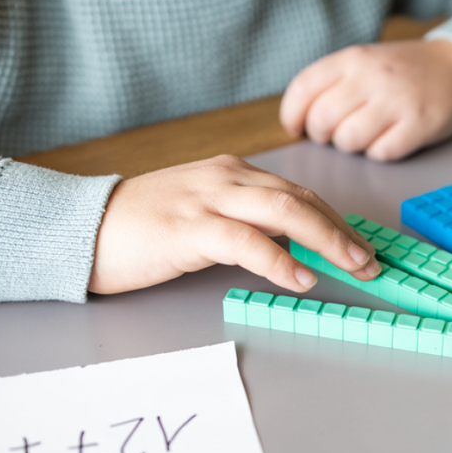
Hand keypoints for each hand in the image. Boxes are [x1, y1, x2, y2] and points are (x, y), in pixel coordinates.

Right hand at [88, 155, 379, 293]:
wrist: (80, 228)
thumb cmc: (138, 228)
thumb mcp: (198, 215)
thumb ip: (240, 223)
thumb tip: (286, 248)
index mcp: (229, 174)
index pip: (295, 192)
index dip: (333, 219)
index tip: (359, 245)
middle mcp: (224, 179)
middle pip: (299, 198)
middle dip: (341, 230)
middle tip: (371, 259)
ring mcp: (207, 200)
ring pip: (283, 212)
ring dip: (325, 240)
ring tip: (354, 266)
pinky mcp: (188, 229)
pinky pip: (245, 242)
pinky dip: (278, 260)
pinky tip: (300, 278)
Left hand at [279, 39, 451, 161]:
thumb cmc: (403, 71)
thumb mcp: (364, 61)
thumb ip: (331, 83)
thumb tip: (298, 119)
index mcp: (353, 58)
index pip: (303, 89)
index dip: (292, 115)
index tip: (298, 128)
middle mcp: (372, 77)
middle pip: (322, 121)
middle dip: (322, 136)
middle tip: (335, 134)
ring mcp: (397, 101)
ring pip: (348, 141)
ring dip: (351, 147)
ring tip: (365, 135)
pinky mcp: (418, 125)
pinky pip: (380, 153)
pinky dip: (379, 153)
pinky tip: (389, 139)